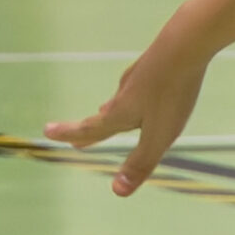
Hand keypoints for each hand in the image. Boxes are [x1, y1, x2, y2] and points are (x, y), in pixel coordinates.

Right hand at [42, 46, 208, 197]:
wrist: (187, 43)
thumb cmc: (172, 92)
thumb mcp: (160, 135)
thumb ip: (141, 162)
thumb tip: (117, 192)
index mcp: (121, 113)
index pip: (90, 129)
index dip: (69, 135)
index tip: (47, 132)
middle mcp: (124, 94)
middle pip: (103, 116)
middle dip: (87, 129)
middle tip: (73, 138)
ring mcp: (138, 77)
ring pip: (120, 98)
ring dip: (110, 110)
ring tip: (104, 112)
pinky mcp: (154, 63)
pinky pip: (138, 83)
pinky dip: (132, 93)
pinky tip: (141, 87)